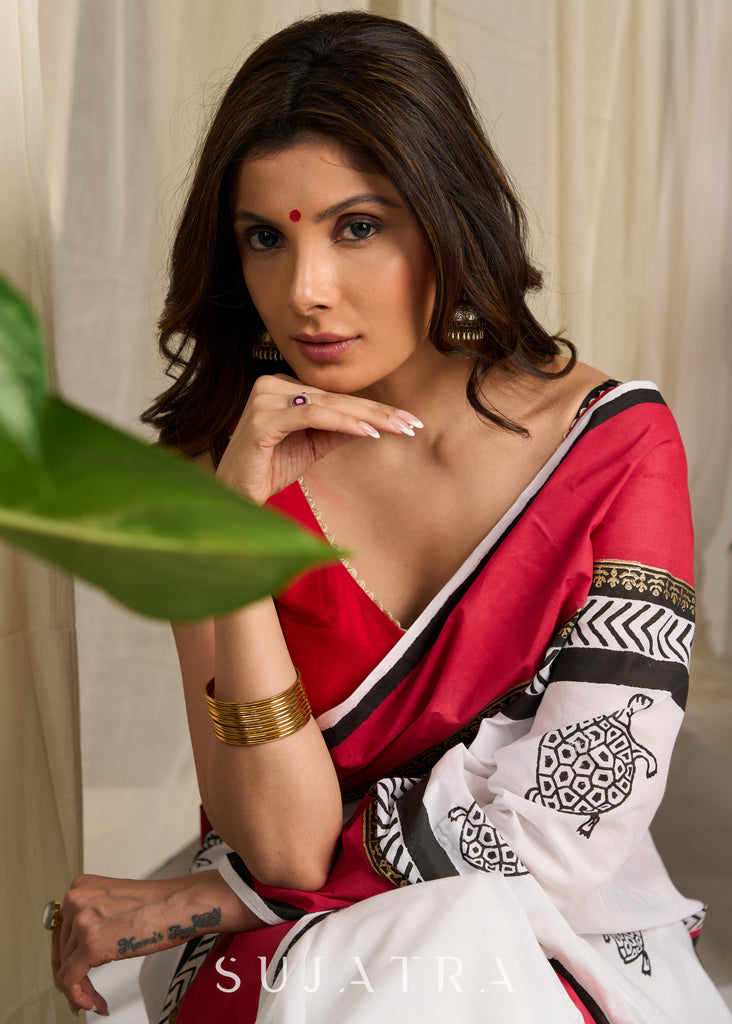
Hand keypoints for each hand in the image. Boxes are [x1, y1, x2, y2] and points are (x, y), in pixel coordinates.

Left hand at [51, 870, 257, 1015]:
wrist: (182, 904)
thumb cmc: (161, 905)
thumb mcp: (115, 902)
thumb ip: (93, 915)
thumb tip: (79, 948)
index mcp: (82, 885)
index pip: (61, 929)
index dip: (67, 957)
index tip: (76, 972)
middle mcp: (77, 898)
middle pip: (61, 950)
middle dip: (73, 975)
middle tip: (85, 993)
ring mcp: (82, 920)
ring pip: (65, 968)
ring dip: (81, 989)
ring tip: (98, 999)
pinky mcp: (91, 944)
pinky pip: (71, 981)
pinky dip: (80, 997)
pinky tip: (96, 1003)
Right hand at [217, 374, 422, 503]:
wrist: (235, 494)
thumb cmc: (269, 468)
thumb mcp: (312, 446)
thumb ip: (339, 431)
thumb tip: (376, 423)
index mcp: (282, 386)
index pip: (336, 397)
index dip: (373, 409)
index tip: (408, 421)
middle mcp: (271, 384)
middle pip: (335, 399)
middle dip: (377, 413)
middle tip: (412, 423)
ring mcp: (264, 399)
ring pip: (327, 404)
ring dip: (365, 417)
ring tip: (396, 428)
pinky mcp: (262, 419)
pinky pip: (310, 415)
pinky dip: (340, 423)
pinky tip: (366, 432)